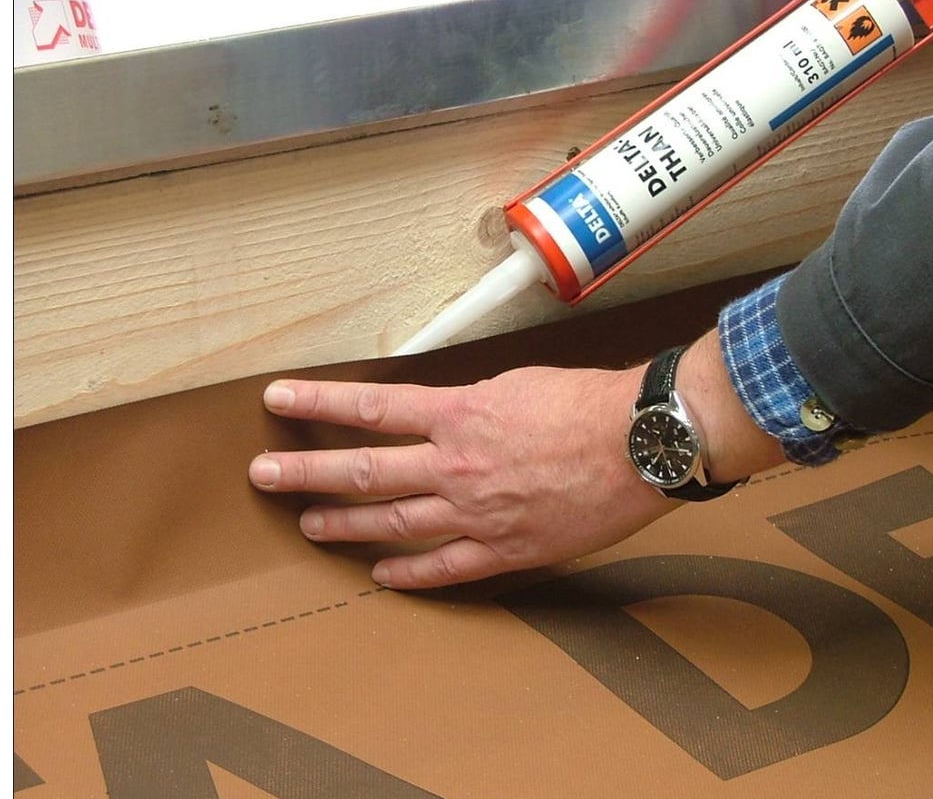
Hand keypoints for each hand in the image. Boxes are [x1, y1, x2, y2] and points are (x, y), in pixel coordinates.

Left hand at [248, 364, 674, 589]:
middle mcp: (456, 463)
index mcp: (459, 414)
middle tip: (265, 476)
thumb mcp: (519, 384)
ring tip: (309, 524)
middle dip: (308, 472)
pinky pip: (444, 567)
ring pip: (394, 520)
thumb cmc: (589, 403)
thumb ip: (471, 405)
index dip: (319, 403)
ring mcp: (476, 511)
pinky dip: (408, 572)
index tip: (278, 400)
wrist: (640, 443)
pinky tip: (379, 574)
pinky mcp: (505, 548)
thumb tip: (441, 416)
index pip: (372, 407)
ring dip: (344, 523)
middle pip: (365, 469)